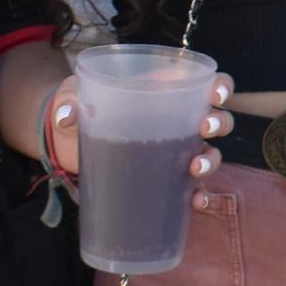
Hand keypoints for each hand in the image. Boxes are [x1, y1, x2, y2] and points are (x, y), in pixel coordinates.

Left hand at [37, 68, 236, 209]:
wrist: (66, 139)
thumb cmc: (80, 105)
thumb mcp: (73, 95)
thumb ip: (69, 102)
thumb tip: (67, 117)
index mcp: (163, 91)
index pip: (204, 83)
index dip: (220, 86)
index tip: (217, 93)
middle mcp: (177, 120)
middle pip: (215, 118)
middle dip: (218, 123)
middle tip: (204, 128)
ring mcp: (172, 150)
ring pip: (209, 152)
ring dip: (210, 160)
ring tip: (195, 168)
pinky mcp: (162, 177)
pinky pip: (190, 187)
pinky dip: (198, 195)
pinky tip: (196, 202)